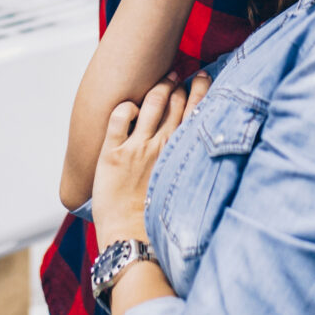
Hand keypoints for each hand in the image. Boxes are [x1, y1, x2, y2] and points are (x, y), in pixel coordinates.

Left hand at [90, 76, 200, 243]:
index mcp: (181, 154)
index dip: (200, 90)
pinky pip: (119, 117)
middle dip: (178, 83)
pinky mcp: (112, 154)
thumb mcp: (183, 190)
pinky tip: (128, 107)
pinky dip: (125, 106)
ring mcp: (137, 147)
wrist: (131, 241)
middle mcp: (161, 146)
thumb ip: (190, 167)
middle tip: (178, 73)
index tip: (202, 78)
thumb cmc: (158, 222)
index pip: (196, 111)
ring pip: (151, 103)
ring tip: (160, 80)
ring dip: (157, 87)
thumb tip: (199, 154)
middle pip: (175, 101)